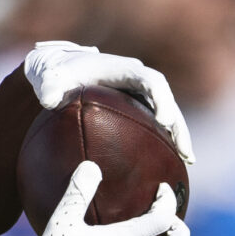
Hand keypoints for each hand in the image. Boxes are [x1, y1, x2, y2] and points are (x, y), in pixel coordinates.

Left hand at [23, 41, 195, 163]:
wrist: (60, 74)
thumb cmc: (57, 75)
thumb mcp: (49, 78)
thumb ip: (50, 87)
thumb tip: (48, 100)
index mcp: (124, 70)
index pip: (151, 82)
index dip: (160, 99)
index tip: (163, 120)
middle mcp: (138, 82)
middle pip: (167, 102)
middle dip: (178, 126)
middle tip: (185, 153)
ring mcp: (140, 96)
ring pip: (167, 115)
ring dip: (178, 137)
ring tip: (186, 162)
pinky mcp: (137, 109)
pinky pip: (155, 125)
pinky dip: (164, 142)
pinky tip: (168, 165)